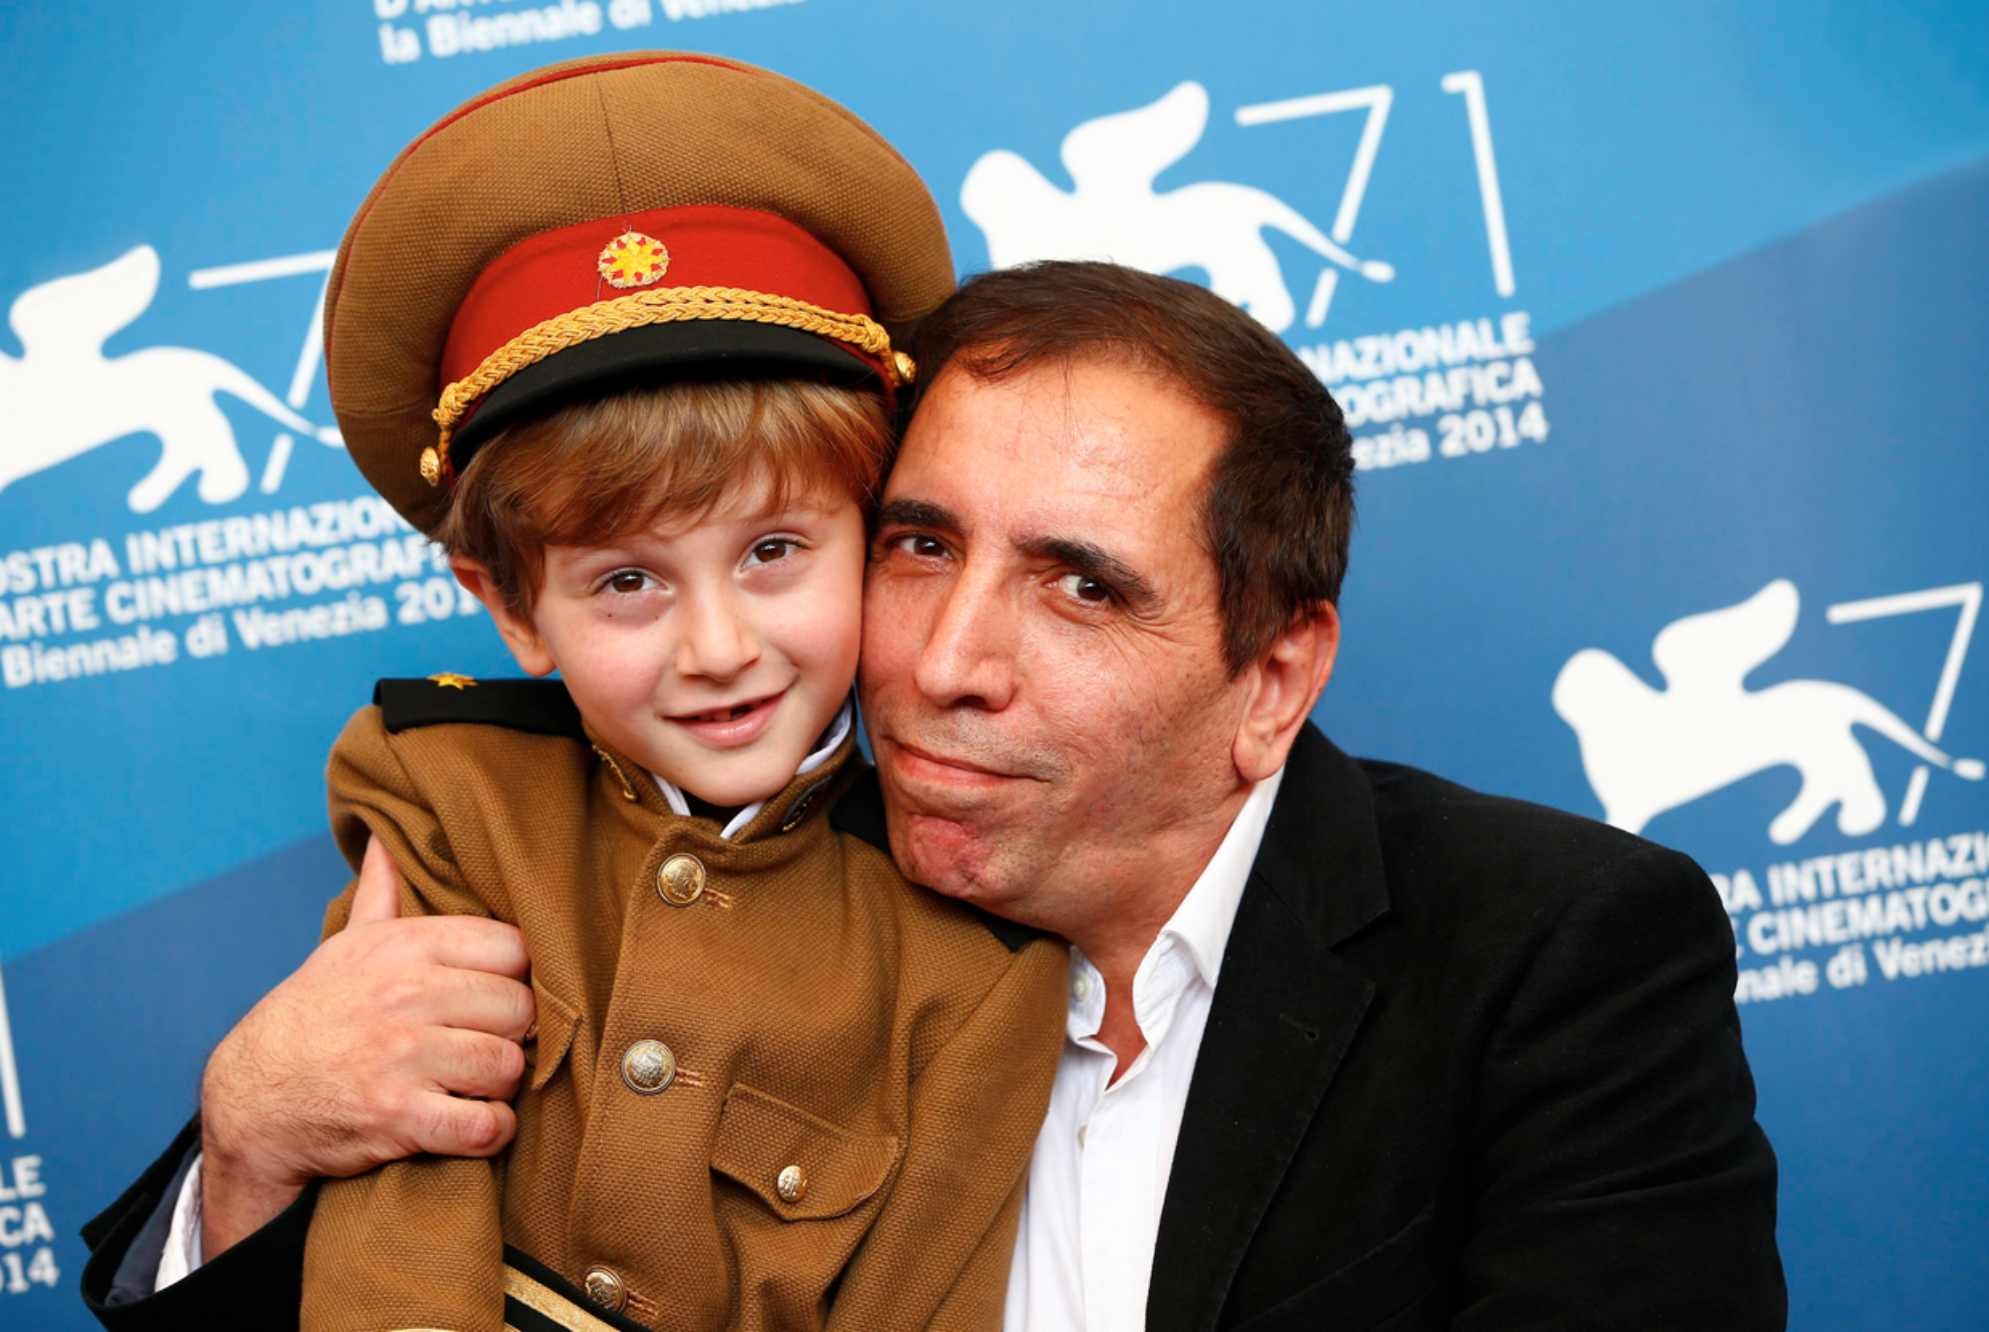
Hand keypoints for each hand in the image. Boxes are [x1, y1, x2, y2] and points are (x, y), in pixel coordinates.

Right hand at [198, 836, 534, 1256]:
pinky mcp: (398, 1116)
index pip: (513, 948)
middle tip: (489, 1047)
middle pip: (520, 1010)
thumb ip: (380, 894)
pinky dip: (490, 1132)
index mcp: (404, 947)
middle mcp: (406, 994)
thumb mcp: (343, 948)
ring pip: (509, 1066)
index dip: (516, 978)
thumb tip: (384, 839)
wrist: (250, 1099)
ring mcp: (403, 1056)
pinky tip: (472, 1124)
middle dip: (514, 1036)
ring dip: (502, 1086)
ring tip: (476, 1085)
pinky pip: (486, 1125)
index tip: (497, 999)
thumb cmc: (311, 1018)